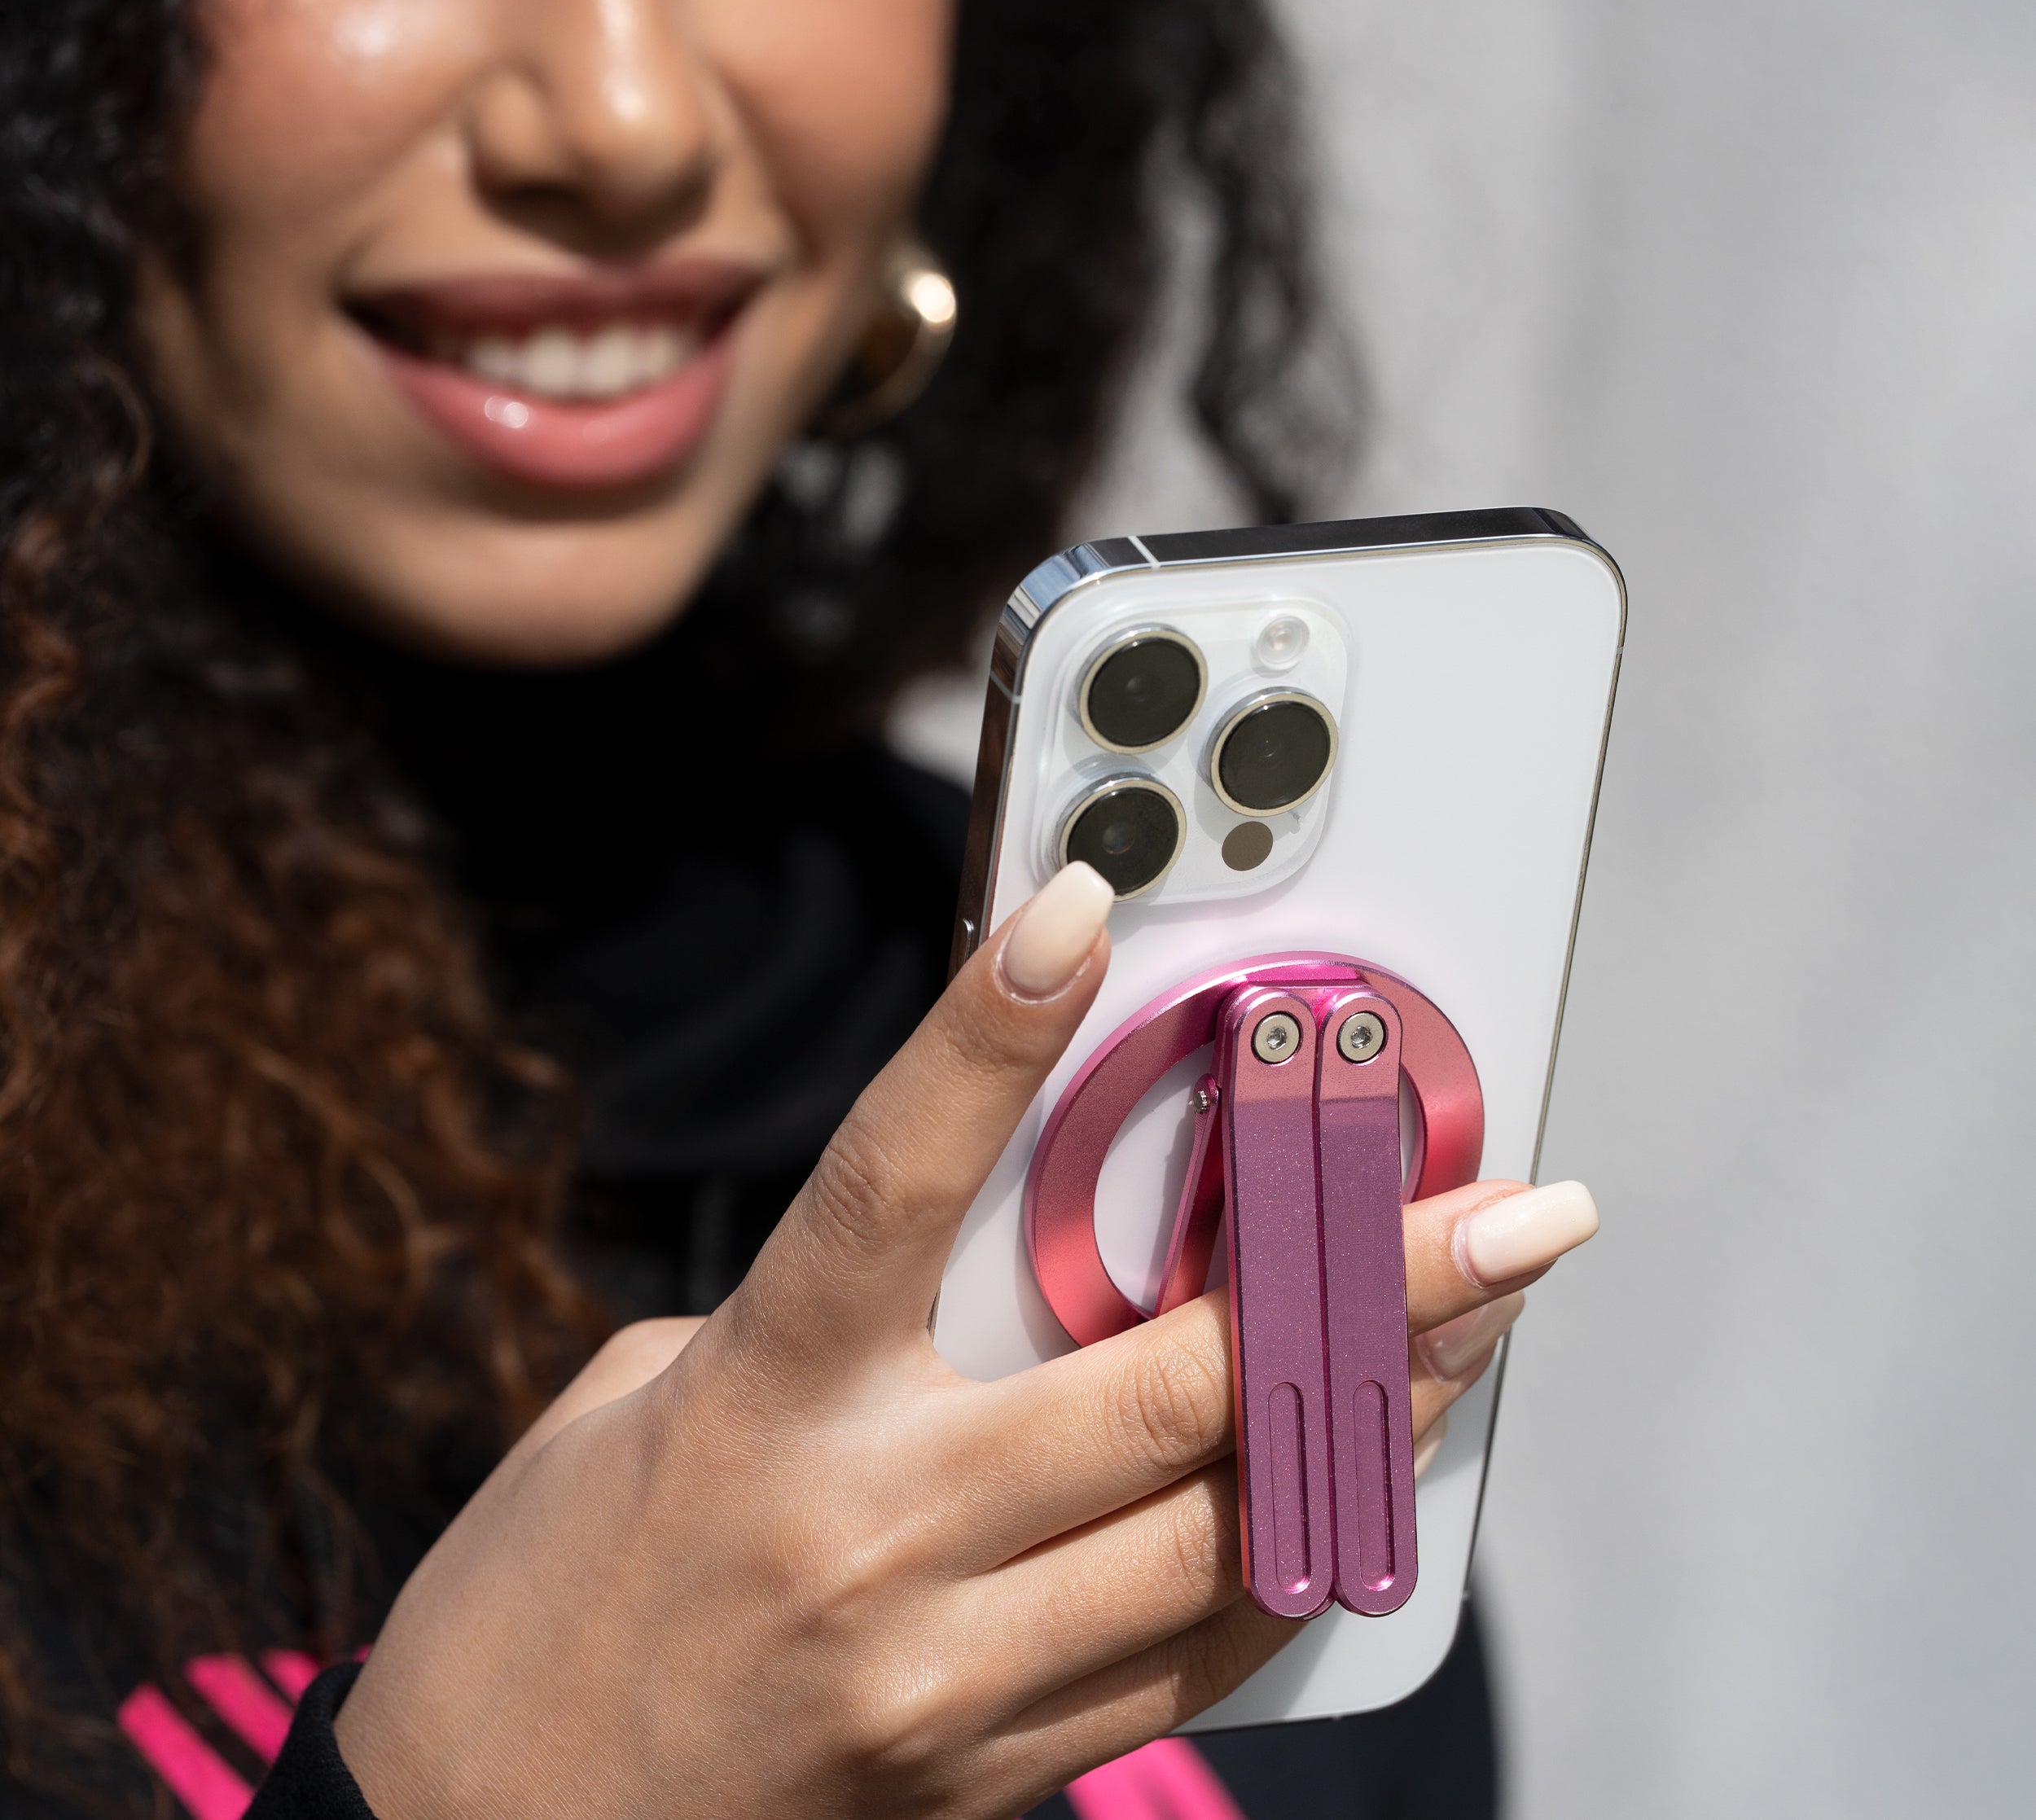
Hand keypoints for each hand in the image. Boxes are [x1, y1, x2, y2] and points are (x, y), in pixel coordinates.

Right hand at [335, 864, 1596, 1819]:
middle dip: (1369, 1286)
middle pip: (1167, 1386)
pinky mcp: (980, 1780)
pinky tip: (1361, 1493)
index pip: (897, 1175)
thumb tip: (969, 1263)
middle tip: (1517, 1214)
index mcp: (763, 1397)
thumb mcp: (644, 1409)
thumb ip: (813, 1324)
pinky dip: (1291, 1565)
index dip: (988, 1031)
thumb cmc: (543, 1601)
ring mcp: (938, 1678)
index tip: (1079, 914)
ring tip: (1477, 1337)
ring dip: (1372, 1426)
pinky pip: (1187, 1667)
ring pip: (1225, 1539)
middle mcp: (871, 1534)